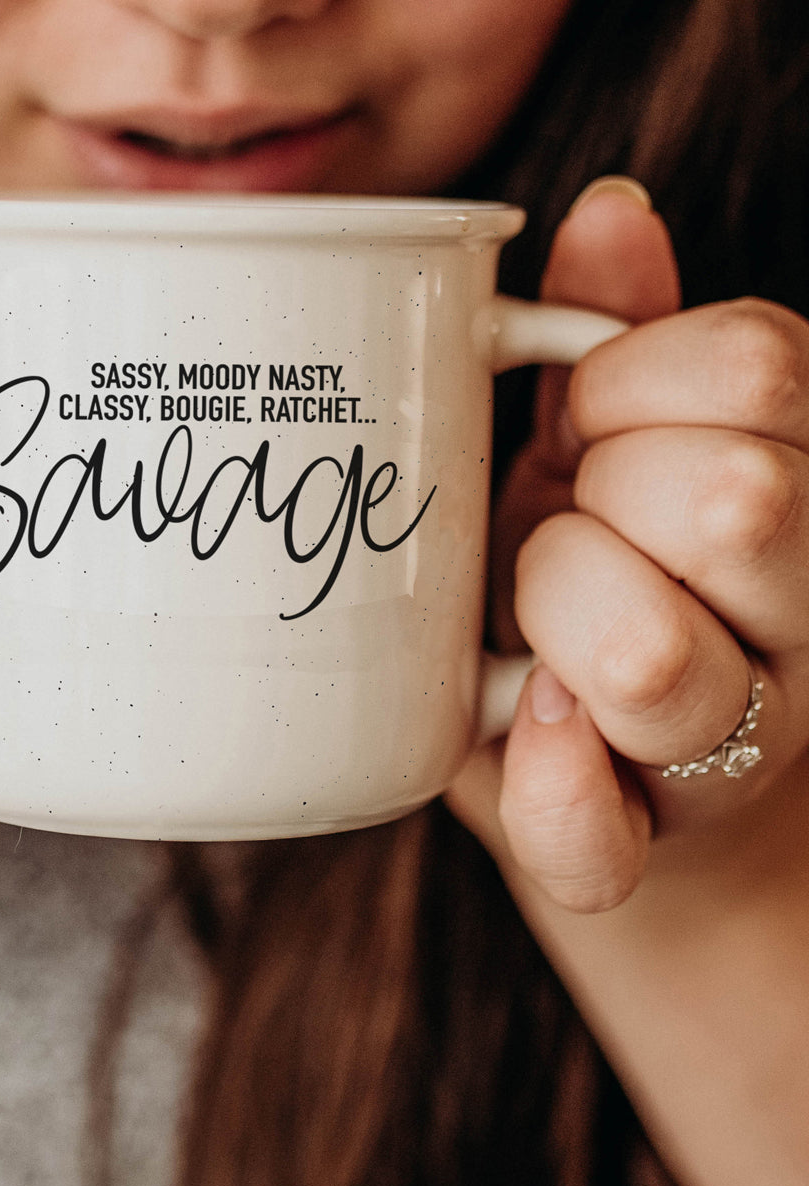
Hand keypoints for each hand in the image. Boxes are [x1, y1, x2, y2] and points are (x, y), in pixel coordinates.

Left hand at [450, 180, 808, 913]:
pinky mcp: (634, 853)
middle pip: (736, 500)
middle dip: (600, 498)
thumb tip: (605, 211)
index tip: (584, 421)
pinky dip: (546, 794)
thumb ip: (618, 336)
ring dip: (558, 619)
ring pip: (652, 661)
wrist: (610, 773)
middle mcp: (799, 620)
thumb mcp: (608, 448)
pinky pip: (592, 840)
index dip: (630, 381)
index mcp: (796, 490)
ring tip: (535, 621)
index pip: (759, 372)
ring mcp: (732, 750)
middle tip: (566, 526)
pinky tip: (525, 731)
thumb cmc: (596, 577)